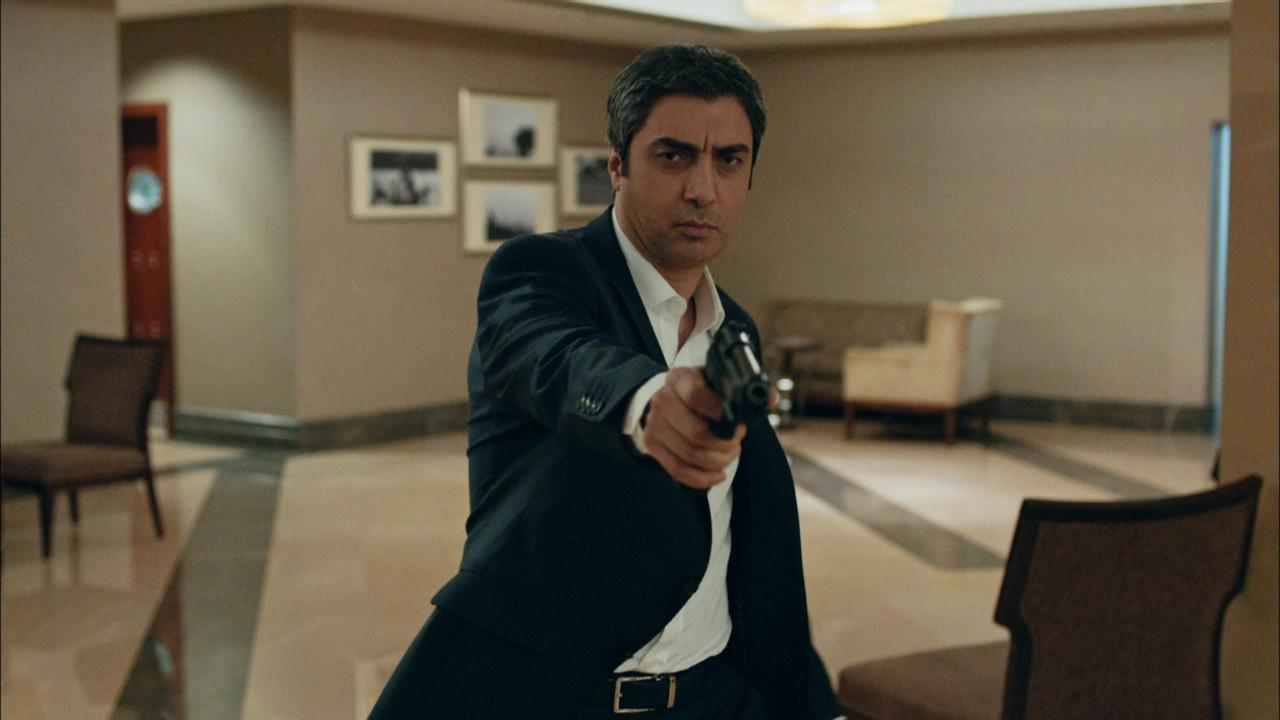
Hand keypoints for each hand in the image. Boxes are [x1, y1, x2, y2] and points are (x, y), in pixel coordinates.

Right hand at [641, 367, 745, 489]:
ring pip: (690, 454)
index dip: (721, 412)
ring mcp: (655, 423)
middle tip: (737, 441)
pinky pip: (678, 469)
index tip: (737, 422)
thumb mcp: (716, 380)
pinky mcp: (652, 444)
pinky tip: (717, 476)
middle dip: (725, 443)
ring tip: (729, 455)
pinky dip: (701, 478)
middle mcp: (663, 400)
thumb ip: (744, 387)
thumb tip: (769, 398)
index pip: (698, 396)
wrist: (667, 398)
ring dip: (717, 461)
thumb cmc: (699, 390)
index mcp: (680, 379)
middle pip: (696, 433)